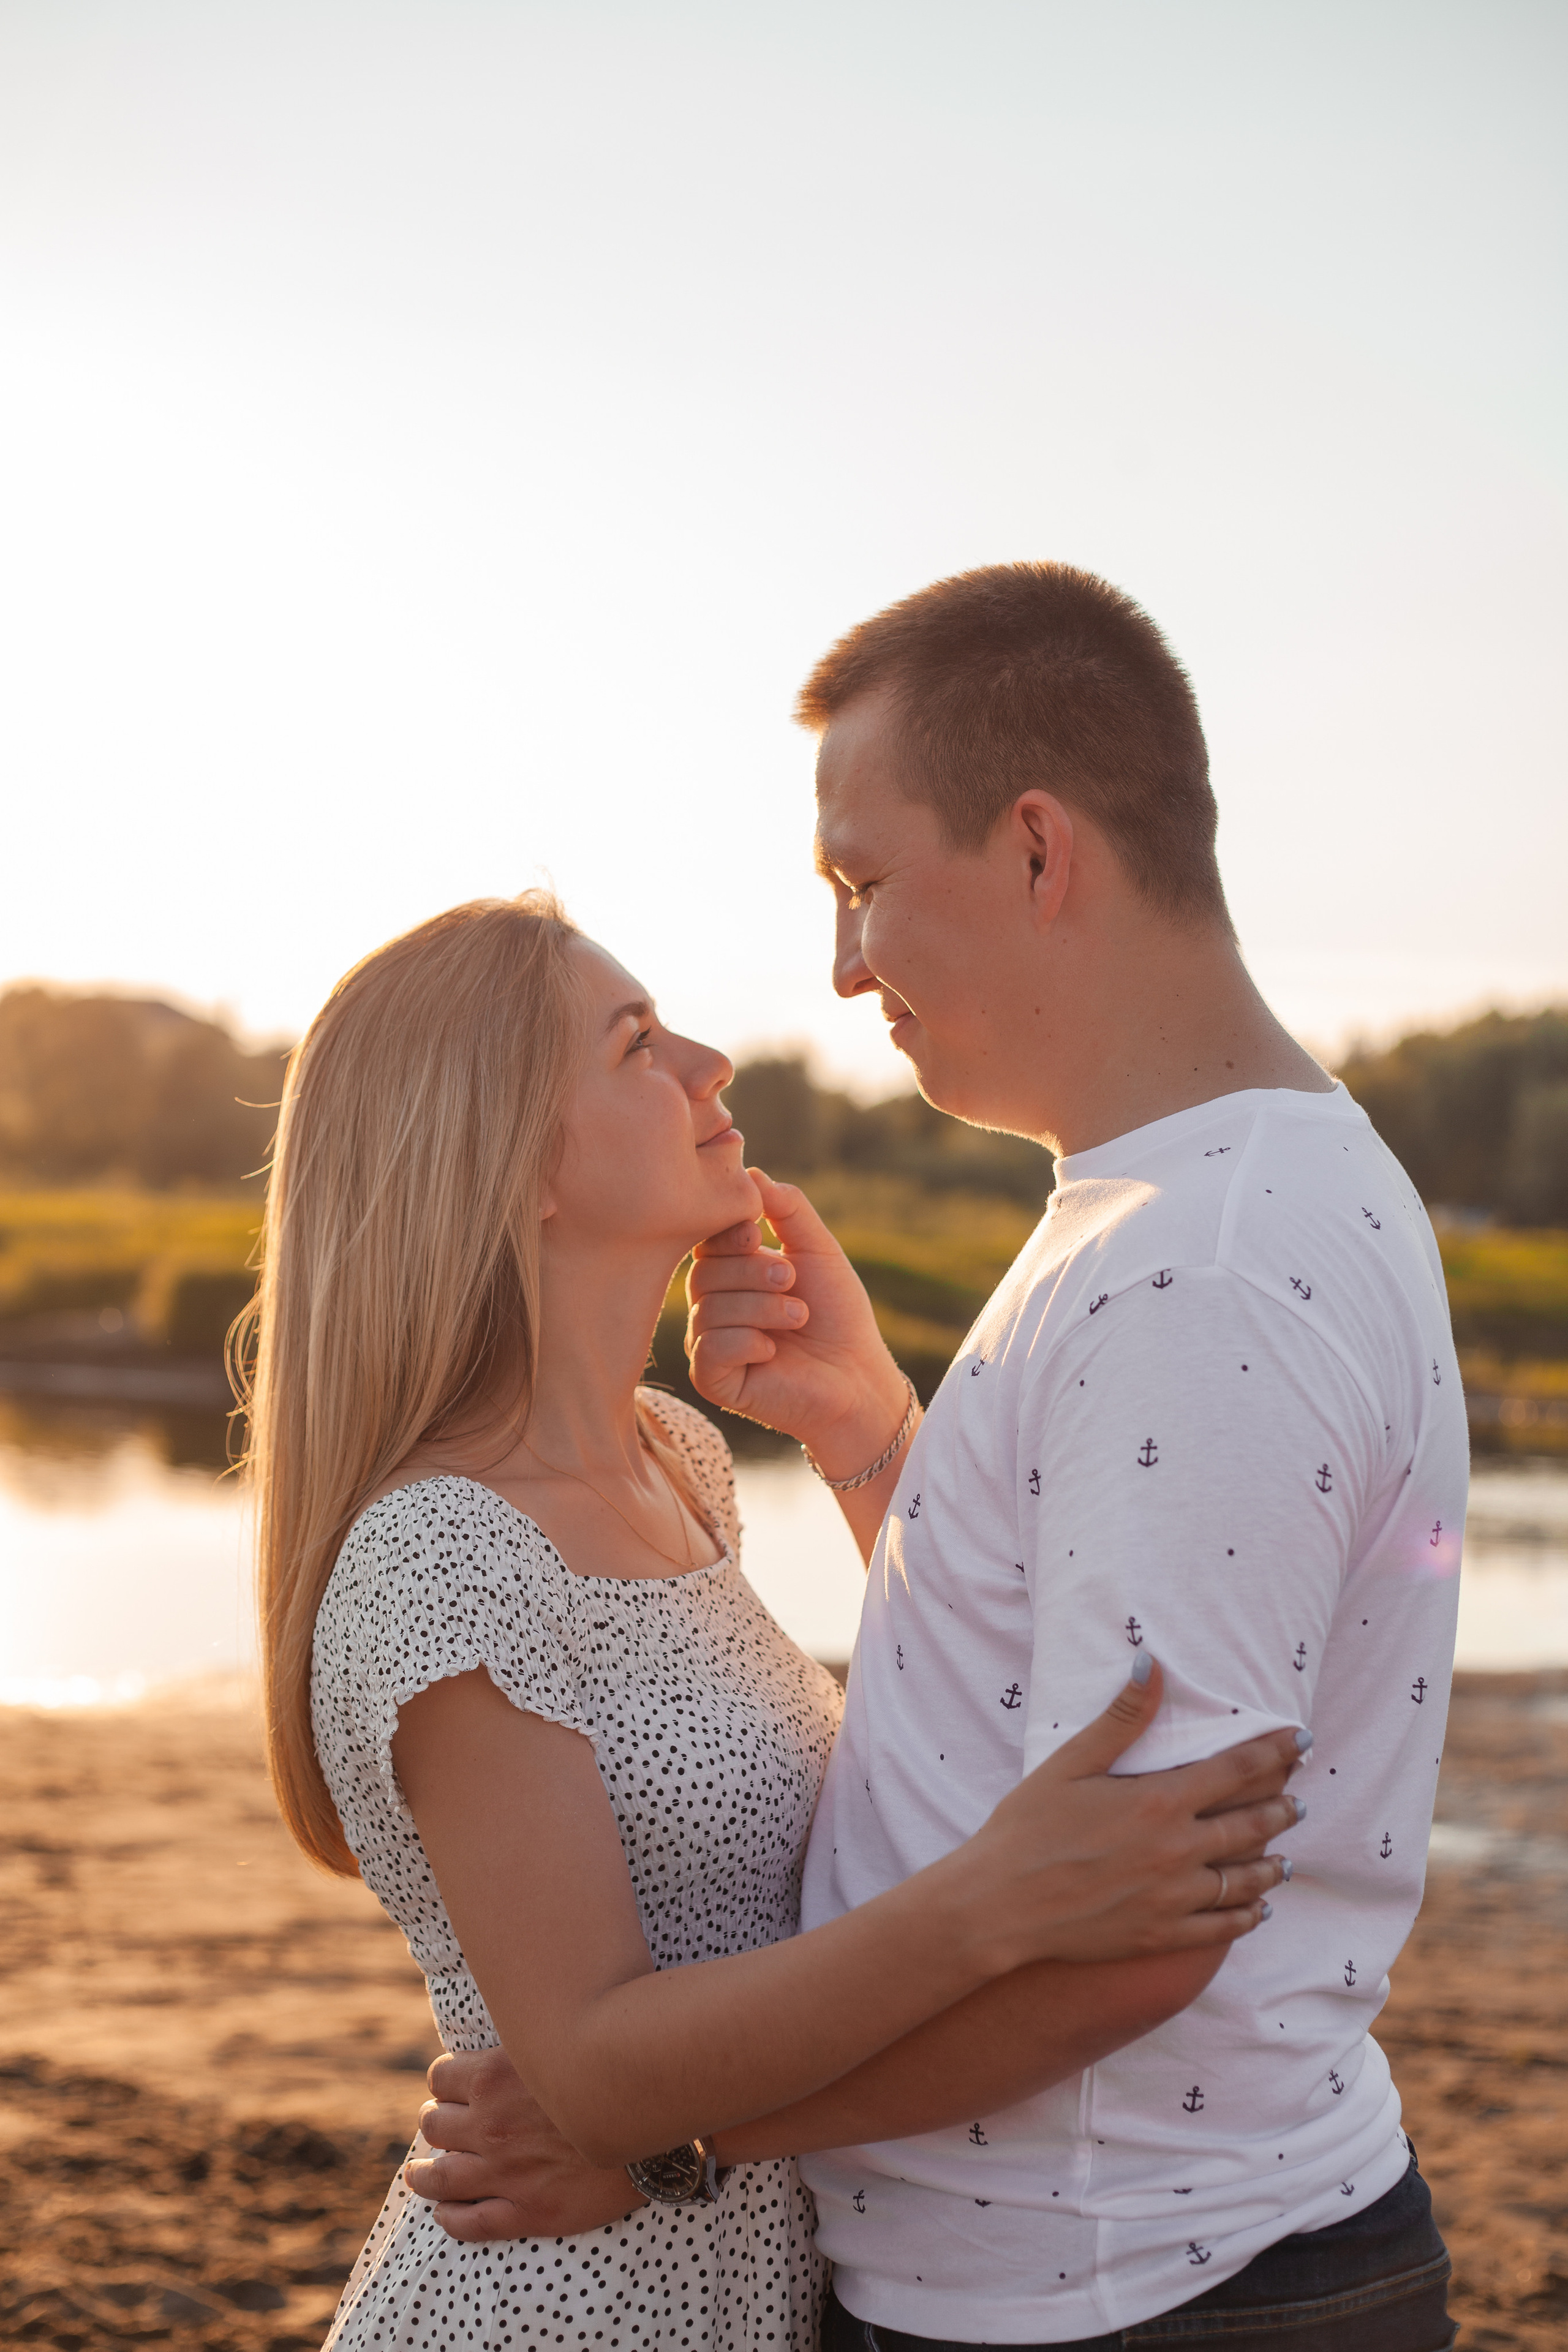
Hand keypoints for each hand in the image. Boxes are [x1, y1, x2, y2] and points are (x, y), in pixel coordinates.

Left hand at [405, 2050, 645, 2242]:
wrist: (662, 2125)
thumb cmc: (617, 2069)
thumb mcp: (561, 2039)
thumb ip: (528, 2040)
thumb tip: (512, 2028)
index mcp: (496, 2076)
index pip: (440, 2078)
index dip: (445, 2084)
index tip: (453, 2089)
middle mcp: (491, 2126)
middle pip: (434, 2125)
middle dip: (436, 2123)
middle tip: (444, 2127)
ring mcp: (506, 2173)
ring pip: (439, 2178)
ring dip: (424, 2175)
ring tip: (420, 2175)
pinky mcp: (529, 2212)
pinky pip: (469, 2223)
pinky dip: (449, 2219)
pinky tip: (444, 2214)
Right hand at [686, 1169, 909, 1470]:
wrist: (858, 1377)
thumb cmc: (838, 1315)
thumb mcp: (817, 1249)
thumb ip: (787, 1208)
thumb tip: (751, 1171)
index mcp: (730, 1275)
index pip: (705, 1241)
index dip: (726, 1232)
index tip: (757, 1232)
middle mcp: (712, 1308)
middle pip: (703, 1273)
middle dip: (752, 1272)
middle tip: (792, 1281)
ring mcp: (709, 1345)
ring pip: (708, 1310)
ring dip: (762, 1308)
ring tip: (798, 1317)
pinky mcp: (713, 1381)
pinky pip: (710, 1348)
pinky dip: (747, 1341)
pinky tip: (774, 1351)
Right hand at [964, 1660, 1305, 1970]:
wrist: (1000, 1905)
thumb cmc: (1027, 1827)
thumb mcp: (1070, 1763)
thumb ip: (1121, 1718)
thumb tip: (1153, 1665)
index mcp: (1159, 1801)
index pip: (1236, 1770)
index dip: (1273, 1753)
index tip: (1299, 1741)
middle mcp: (1178, 1850)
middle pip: (1251, 1825)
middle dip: (1281, 1807)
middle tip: (1299, 1797)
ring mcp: (1174, 1898)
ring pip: (1245, 1880)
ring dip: (1271, 1863)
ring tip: (1286, 1854)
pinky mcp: (1162, 1936)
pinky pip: (1222, 1927)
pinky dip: (1248, 1915)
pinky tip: (1259, 1907)